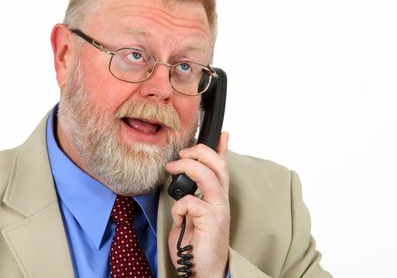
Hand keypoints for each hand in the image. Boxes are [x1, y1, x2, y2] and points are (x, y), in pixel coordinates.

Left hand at [165, 132, 229, 276]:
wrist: (201, 270)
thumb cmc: (195, 245)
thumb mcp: (190, 215)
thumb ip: (190, 198)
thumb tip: (179, 182)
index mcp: (217, 197)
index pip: (223, 167)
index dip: (223, 148)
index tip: (223, 133)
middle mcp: (221, 201)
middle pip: (218, 164)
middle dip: (199, 151)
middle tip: (181, 154)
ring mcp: (219, 210)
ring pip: (207, 175)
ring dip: (187, 167)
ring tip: (172, 169)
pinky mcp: (212, 220)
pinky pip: (191, 201)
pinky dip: (179, 205)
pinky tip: (179, 217)